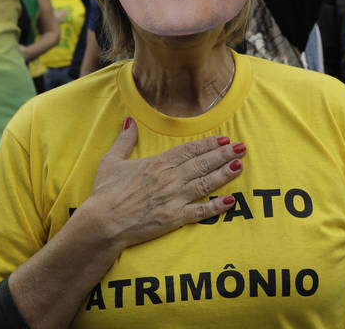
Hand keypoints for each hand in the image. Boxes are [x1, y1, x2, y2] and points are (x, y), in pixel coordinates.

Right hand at [87, 119, 245, 251]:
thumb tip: (129, 121)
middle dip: (224, 154)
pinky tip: (231, 201)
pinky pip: (200, 212)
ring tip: (240, 165)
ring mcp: (174, 199)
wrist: (102, 223)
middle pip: (203, 163)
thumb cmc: (105, 193)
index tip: (224, 138)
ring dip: (225, 174)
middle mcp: (170, 178)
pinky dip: (216, 207)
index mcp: (157, 163)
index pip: (189, 150)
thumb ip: (124, 140)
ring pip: (206, 183)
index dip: (208, 143)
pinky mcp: (174, 219)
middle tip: (242, 147)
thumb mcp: (111, 161)